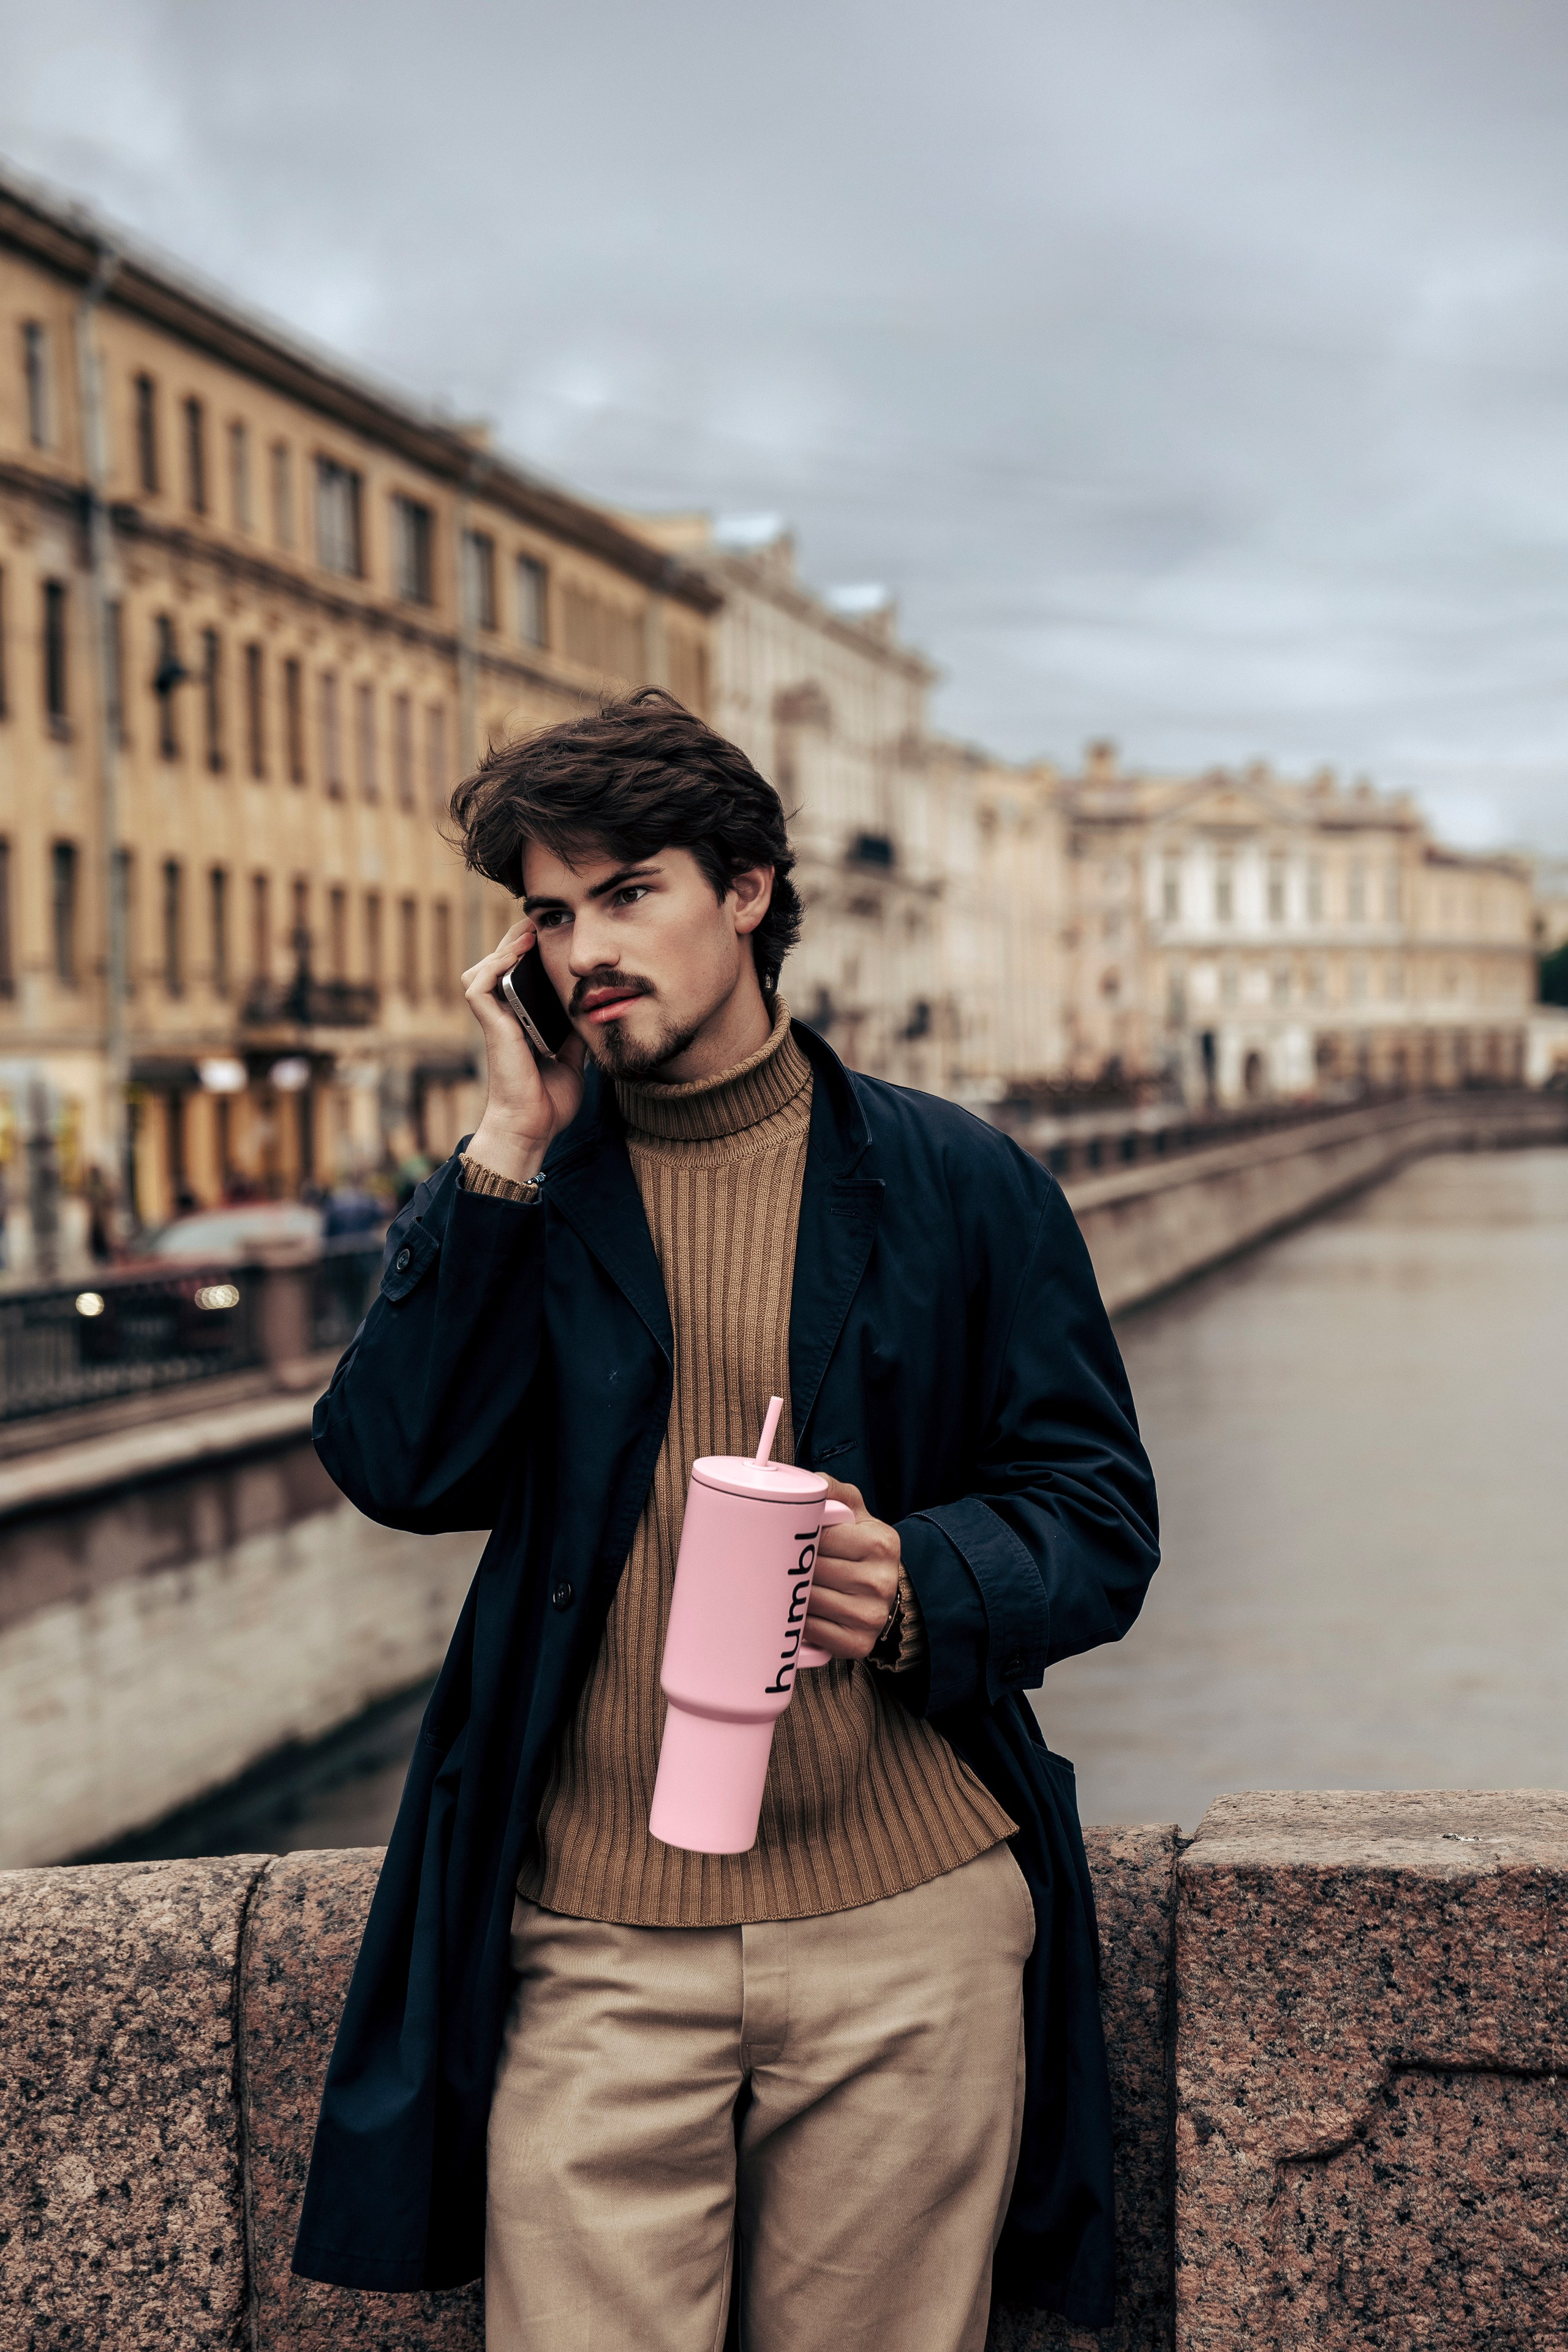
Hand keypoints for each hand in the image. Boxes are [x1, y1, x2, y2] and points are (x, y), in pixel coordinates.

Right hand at [461, 920, 585, 1183]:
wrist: (534, 1127)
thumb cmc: (550, 1100)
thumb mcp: (573, 1057)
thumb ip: (576, 1033)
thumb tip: (597, 1012)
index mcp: (520, 1022)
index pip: (518, 976)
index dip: (529, 953)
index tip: (552, 935)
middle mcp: (503, 1017)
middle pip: (500, 965)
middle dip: (518, 940)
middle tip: (541, 924)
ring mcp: (494, 1021)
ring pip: (484, 968)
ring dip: (503, 947)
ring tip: (528, 933)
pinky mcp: (490, 1026)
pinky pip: (479, 985)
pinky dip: (494, 964)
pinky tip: (516, 953)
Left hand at [805, 1475, 900, 1659]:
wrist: (883, 1585)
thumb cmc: (859, 1545)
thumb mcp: (854, 1510)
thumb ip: (833, 1491)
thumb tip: (810, 1485)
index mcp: (881, 1543)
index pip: (822, 1538)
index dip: (799, 1538)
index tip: (788, 1538)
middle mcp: (882, 1581)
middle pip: (815, 1571)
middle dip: (794, 1566)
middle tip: (781, 1561)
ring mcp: (872, 1615)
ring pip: (811, 1601)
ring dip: (793, 1594)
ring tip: (790, 1584)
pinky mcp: (859, 1644)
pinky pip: (812, 1632)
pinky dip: (799, 1622)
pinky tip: (800, 1609)